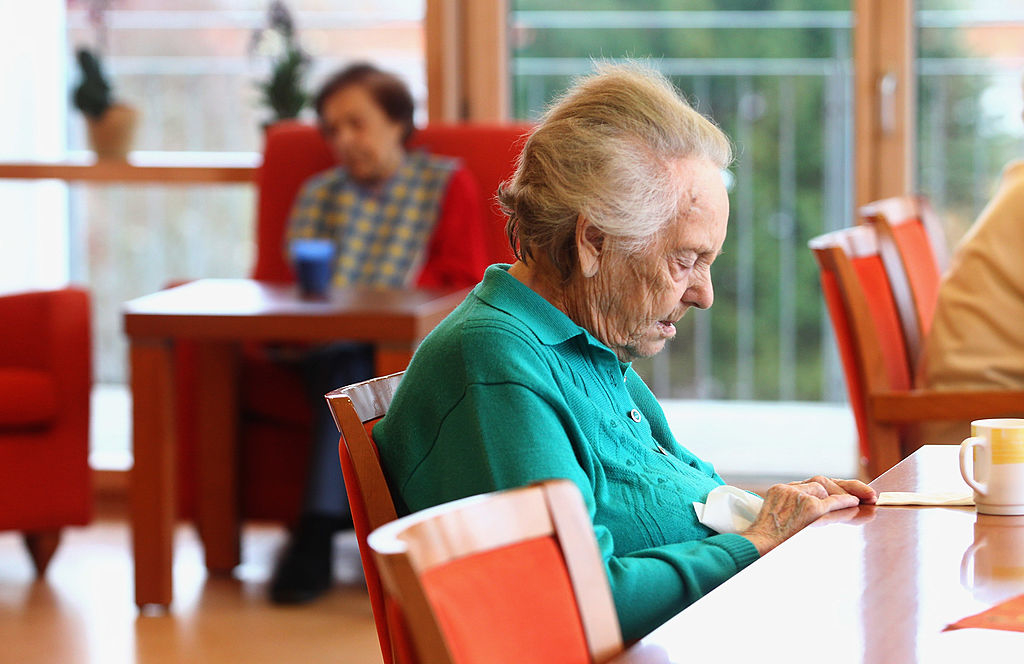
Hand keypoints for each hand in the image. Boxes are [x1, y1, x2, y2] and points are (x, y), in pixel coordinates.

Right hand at [741, 477, 873, 554]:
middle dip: (846, 487)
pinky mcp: (809, 507)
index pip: (811, 484)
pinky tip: (857, 503)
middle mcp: (787, 489)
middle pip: (820, 482)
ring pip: (826, 489)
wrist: (757, 547)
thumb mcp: (780, 522)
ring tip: (865, 500)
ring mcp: (797, 496)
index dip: (833, 487)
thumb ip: (798, 513)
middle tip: (867, 494)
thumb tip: (828, 513)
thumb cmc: (767, 542)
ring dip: (846, 495)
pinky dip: (846, 502)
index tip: (849, 492)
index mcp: (780, 491)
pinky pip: (833, 502)